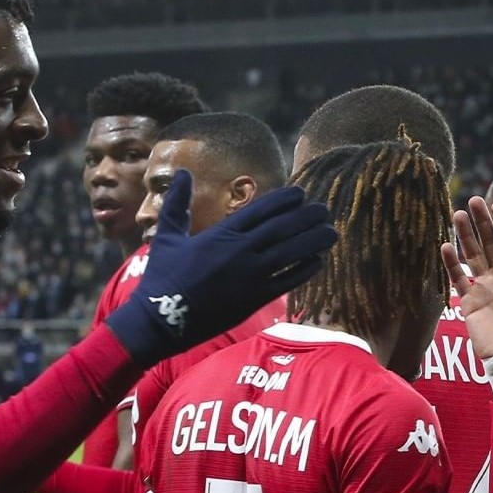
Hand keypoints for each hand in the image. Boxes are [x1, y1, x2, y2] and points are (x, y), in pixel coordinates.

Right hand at [108, 171, 335, 365]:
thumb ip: (178, 204)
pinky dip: (305, 270)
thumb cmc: (162, 278)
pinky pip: (288, 281)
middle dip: (307, 217)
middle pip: (283, 228)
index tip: (301, 194)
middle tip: (324, 210)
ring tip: (331, 232)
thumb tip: (183, 172)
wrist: (162, 320)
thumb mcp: (168, 237)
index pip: (261, 210)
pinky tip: (318, 262)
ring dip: (313, 240)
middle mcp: (240, 251)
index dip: (285, 200)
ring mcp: (250, 276)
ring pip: (291, 253)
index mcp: (221, 234)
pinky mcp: (254, 300)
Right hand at [444, 197, 492, 389]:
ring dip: (465, 236)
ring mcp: (484, 287)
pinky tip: (445, 246)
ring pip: (473, 255)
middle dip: (482, 223)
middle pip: (490, 243)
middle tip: (473, 202)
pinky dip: (451, 262)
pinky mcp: (469, 301)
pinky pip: (458, 277)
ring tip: (457, 215)